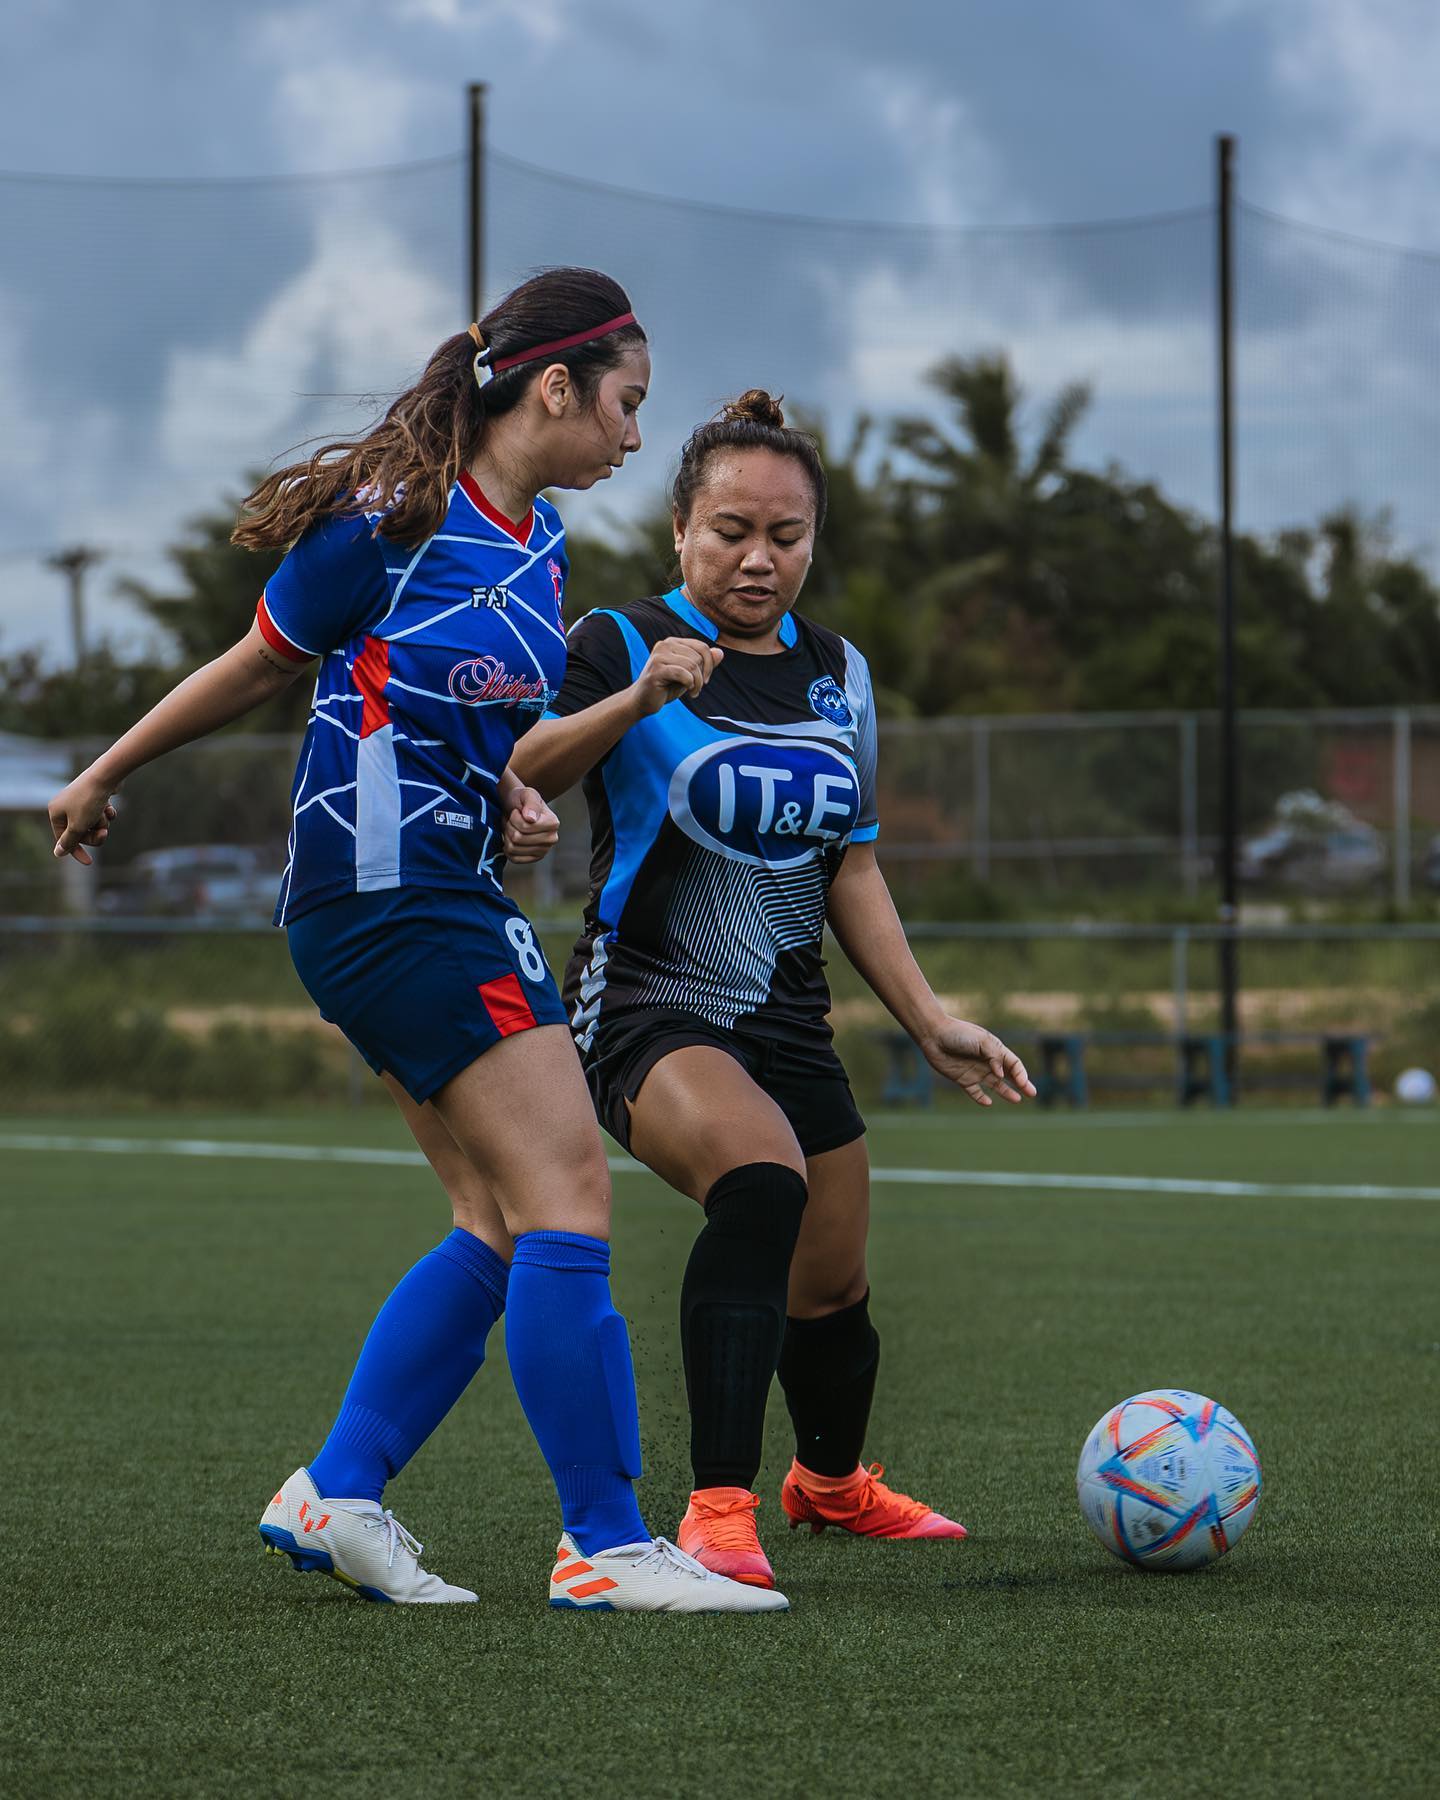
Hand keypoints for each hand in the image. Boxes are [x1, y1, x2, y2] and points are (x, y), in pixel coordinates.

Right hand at [49, 772, 117, 865]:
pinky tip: (110, 807)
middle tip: (104, 833)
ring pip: (93, 824)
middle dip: (94, 835)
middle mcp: (65, 805)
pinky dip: (106, 813)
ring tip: (104, 814)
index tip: (89, 862)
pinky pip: (101, 813)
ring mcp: (80, 800)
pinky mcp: (95, 797)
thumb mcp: (78, 826)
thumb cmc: (89, 802)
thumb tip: (58, 853)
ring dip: (101, 823)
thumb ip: (69, 841)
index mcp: (55, 812)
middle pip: (80, 832)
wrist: (106, 776)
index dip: (76, 851)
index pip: (64, 838)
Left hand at [502, 788, 558, 863]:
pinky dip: (507, 848)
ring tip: (512, 828)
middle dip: (510, 827)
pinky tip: (511, 839)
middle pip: (517, 838)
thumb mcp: (527, 794)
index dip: (515, 818)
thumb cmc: (522, 800)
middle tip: (512, 820)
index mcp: (553, 823)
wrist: (518, 808)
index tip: (517, 812)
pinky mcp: (534, 859)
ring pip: (513, 849)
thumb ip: (530, 803)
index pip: (524, 827)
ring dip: (507, 836)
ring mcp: (543, 851)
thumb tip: (531, 818)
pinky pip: (513, 858)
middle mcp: (551, 839)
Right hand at [631, 638, 722, 716]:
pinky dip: (690, 684)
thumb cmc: (666, 687)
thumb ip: (703, 663)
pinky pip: (683, 674)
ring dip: (697, 683)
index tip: (706, 679)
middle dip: (702, 676)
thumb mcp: (689, 674)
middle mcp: (665, 645)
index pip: (701, 646)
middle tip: (697, 689)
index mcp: (672, 642)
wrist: (642, 701)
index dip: (709, 664)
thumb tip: (720, 652)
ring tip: (693, 692)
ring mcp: (659, 656)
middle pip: (698, 657)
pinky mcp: (656, 670)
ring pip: (692, 665)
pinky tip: (687, 692)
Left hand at [920, 1017, 1035, 1107]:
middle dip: (1022, 1084)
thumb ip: (994, 1056)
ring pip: (995, 1085)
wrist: (934, 1035)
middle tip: (1032, 1093)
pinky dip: (981, 1099)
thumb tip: (1001, 1074)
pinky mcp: (963, 1079)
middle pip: (1009, 1075)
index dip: (1021, 1073)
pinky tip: (988, 1103)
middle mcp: (988, 1062)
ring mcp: (976, 1071)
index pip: (1014, 1063)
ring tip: (1017, 1100)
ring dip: (1006, 1092)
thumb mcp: (981, 1040)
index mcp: (995, 1049)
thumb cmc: (959, 1034)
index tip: (1022, 1083)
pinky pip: (975, 1092)